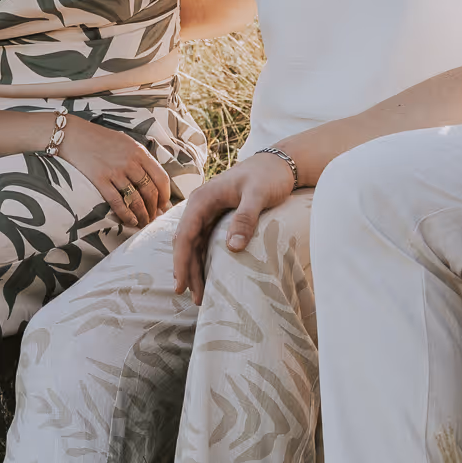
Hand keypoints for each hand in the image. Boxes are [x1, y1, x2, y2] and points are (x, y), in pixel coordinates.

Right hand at [55, 115, 172, 227]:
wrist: (74, 135)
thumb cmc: (101, 139)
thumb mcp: (126, 142)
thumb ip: (140, 158)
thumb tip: (152, 180)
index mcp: (139, 152)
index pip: (161, 177)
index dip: (165, 195)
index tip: (164, 205)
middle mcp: (130, 162)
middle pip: (150, 191)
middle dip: (154, 208)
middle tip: (154, 218)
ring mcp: (115, 171)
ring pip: (136, 199)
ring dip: (142, 215)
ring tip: (144, 222)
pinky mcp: (100, 180)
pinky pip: (117, 202)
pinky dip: (126, 214)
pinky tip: (130, 221)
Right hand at [171, 149, 295, 303]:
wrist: (281, 163)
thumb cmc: (269, 176)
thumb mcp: (258, 194)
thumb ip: (245, 218)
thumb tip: (232, 248)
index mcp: (203, 199)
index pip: (184, 235)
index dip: (181, 262)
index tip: (181, 285)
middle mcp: (200, 206)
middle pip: (186, 243)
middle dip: (187, 271)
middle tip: (195, 299)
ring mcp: (209, 212)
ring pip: (194, 245)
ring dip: (195, 268)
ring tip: (201, 295)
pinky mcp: (219, 218)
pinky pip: (205, 243)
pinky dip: (204, 260)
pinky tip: (209, 276)